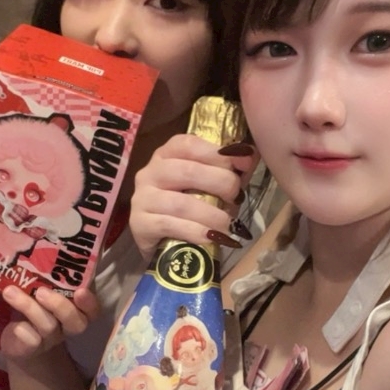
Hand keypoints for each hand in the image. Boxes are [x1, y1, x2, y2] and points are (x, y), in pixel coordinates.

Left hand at [0, 285, 100, 360]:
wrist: (16, 339)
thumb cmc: (34, 305)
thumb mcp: (43, 290)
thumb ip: (48, 277)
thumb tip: (40, 243)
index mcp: (75, 311)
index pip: (92, 310)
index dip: (90, 302)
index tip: (81, 290)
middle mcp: (66, 327)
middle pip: (75, 322)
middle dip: (60, 305)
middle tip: (41, 292)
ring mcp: (49, 339)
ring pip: (48, 326)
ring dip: (29, 307)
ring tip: (10, 292)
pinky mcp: (30, 348)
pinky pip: (31, 341)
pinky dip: (23, 331)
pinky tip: (13, 325)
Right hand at [130, 134, 257, 259]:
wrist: (165, 245)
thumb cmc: (193, 209)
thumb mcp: (212, 186)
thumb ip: (230, 171)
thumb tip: (250, 156)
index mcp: (167, 155)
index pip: (188, 144)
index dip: (217, 153)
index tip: (243, 165)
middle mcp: (150, 172)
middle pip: (188, 171)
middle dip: (220, 183)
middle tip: (236, 198)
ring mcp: (141, 198)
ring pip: (181, 202)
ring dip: (211, 214)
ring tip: (227, 225)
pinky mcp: (138, 224)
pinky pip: (169, 225)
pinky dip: (195, 232)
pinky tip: (211, 238)